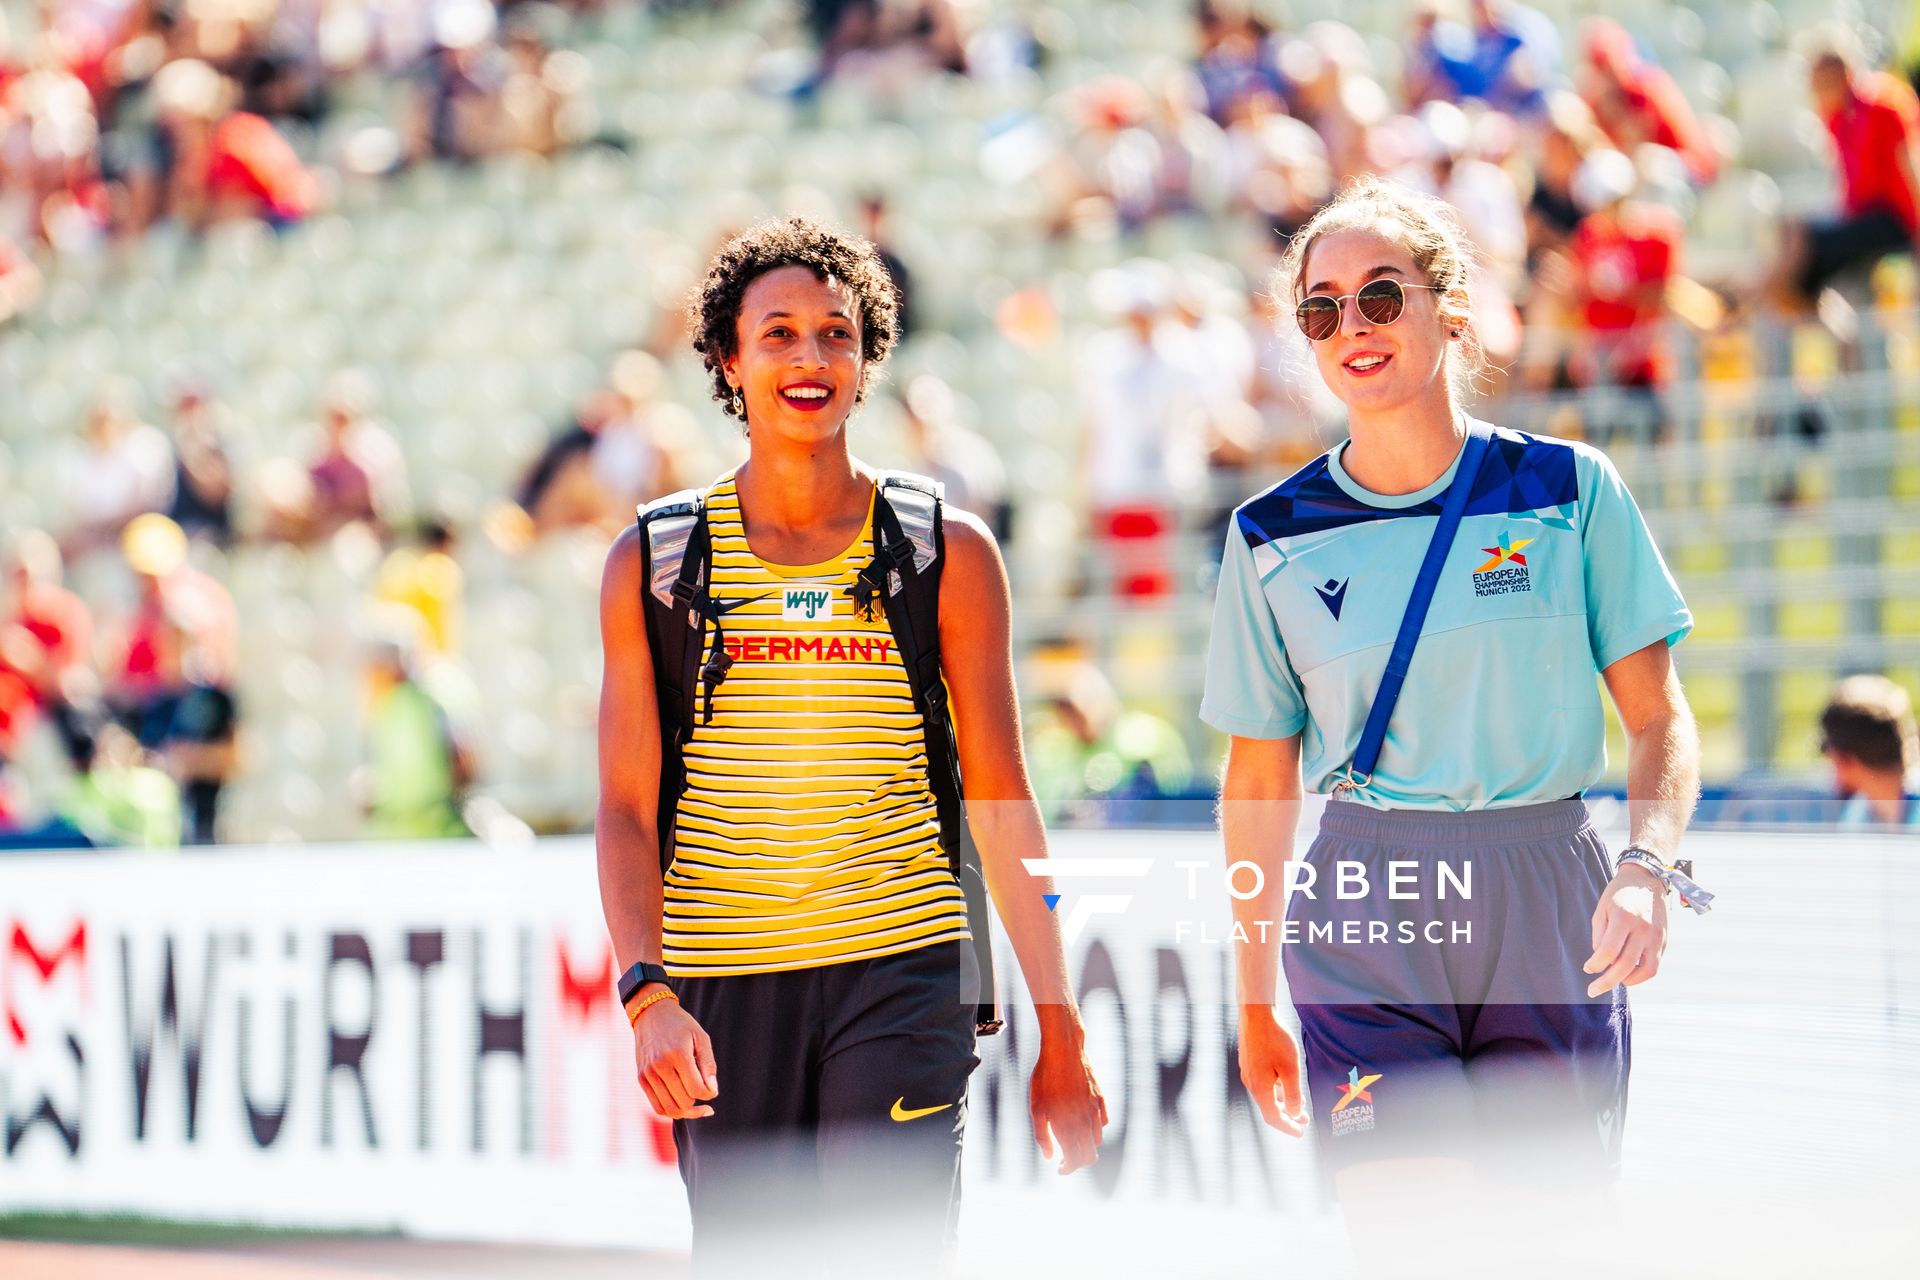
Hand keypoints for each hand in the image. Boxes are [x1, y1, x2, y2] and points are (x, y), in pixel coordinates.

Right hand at [631, 992, 717, 1119]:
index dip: (709, 1094)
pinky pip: (657, 1106)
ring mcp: (648, 1074)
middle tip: (705, 1092)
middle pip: (684, 1102)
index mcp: (677, 1054)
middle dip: (698, 1102)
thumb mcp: (700, 1037)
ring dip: (686, 1110)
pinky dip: (671, 1110)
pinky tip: (682, 1104)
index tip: (712, 1089)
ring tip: (696, 1105)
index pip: (696, 1089)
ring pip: (670, 1109)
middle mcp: (660, 1066)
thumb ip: (708, 1065)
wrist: (650, 1013)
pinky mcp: (641, 1079)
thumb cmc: (680, 1024)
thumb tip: (712, 1091)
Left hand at [1029, 1033, 1107, 1174]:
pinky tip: (1083, 1122)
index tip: (1060, 1168)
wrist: (1063, 1051)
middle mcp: (1086, 1122)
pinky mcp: (1101, 1099)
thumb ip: (1042, 1135)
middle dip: (1079, 1162)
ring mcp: (1096, 1110)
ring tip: (1072, 1139)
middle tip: (1066, 1158)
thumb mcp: (1036, 1108)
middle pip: (1091, 1156)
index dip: (1068, 1169)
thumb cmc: (1045, 1079)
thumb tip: (1049, 1156)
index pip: (1076, 1161)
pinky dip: (1095, 1129)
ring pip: (1098, 1140)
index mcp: (1068, 1127)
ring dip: (1087, 1145)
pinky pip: (1103, 1122)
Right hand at [1238, 1008, 1307, 1136]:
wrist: (1256, 1013)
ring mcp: (1249, 1071)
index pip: (1273, 1117)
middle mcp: (1251, 1083)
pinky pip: (1265, 1083)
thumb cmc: (1275, 1040)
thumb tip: (1295, 1114)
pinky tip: (1288, 1084)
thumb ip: (1293, 1094)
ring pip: (1268, 1094)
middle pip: (1269, 1107)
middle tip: (1305, 1121)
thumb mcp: (1290, 1069)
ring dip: (1284, 1101)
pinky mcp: (1250, 1062)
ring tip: (1301, 1104)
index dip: (1288, 1127)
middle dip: (1288, 1116)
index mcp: (1260, 1088)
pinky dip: (1278, 1089)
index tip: (1301, 1134)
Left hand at [1584, 865, 1669, 996]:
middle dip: (1606, 982)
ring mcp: (1656, 936)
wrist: (1647, 881)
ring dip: (1627, 981)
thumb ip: (1599, 935)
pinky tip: (1627, 975)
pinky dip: (1640, 975)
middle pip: (1625, 965)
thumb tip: (1600, 961)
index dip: (1596, 964)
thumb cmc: (1619, 896)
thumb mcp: (1602, 909)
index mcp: (1624, 918)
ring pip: (1645, 970)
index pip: (1609, 951)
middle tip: (1592, 990)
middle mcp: (1643, 929)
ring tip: (1613, 981)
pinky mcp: (1664, 941)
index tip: (1587, 969)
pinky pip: (1654, 966)